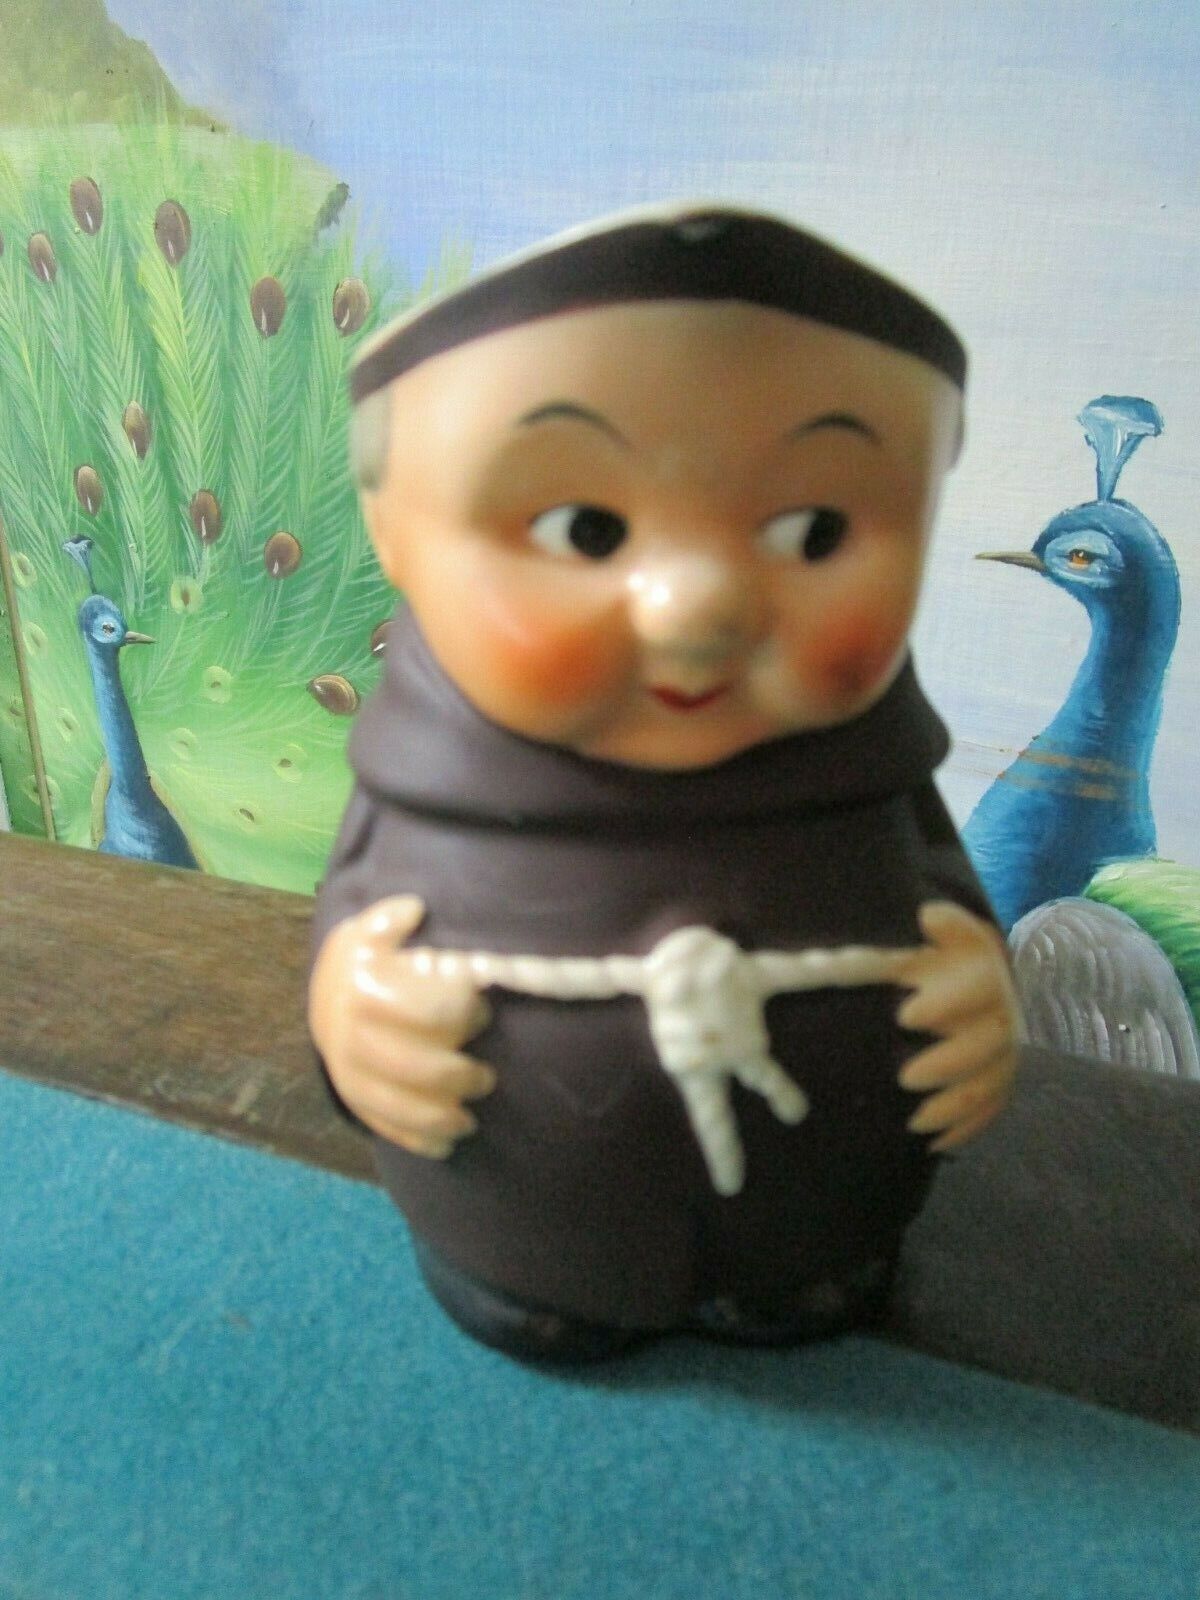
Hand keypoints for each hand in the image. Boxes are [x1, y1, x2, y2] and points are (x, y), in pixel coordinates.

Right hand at [308, 895, 494, 1157]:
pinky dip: (419, 1141)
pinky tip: (447, 1143)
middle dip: (463, 1076)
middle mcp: (352, 1038)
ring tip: (471, 1115)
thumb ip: (391, 919)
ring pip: (402, 1108)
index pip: (431, 1013)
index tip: (483, 1009)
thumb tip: (414, 909)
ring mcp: (350, 1076)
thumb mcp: (371, 927)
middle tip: (486, 1076)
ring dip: (444, 1117)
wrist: (326, 996)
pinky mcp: (355, 1102)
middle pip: (421, 1070)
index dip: (466, 1014)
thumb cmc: (366, 960)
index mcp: (365, 991)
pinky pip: (387, 1129)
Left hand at [890, 901, 1018, 1152]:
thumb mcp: (943, 935)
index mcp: (988, 975)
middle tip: (905, 1079)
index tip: (905, 1015)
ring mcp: (1004, 1057)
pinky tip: (933, 1144)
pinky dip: (962, 1131)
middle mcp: (1005, 1017)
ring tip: (915, 1121)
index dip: (949, 1001)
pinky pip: (987, 1114)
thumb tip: (928, 913)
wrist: (962, 979)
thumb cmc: (939, 955)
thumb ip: (943, 926)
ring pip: (990, 1086)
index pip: (982, 985)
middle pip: (990, 1045)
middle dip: (949, 1064)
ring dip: (954, 1107)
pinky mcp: (996, 1087)